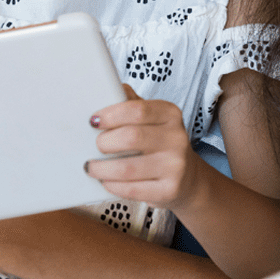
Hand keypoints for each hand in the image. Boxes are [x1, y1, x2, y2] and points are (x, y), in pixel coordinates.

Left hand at [84, 85, 202, 211]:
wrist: (187, 177)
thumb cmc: (160, 143)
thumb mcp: (152, 118)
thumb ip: (131, 103)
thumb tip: (107, 89)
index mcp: (170, 114)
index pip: (137, 110)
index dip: (111, 115)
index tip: (94, 121)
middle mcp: (176, 138)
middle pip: (131, 137)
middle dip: (105, 142)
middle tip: (96, 146)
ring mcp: (175, 166)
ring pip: (127, 168)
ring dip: (102, 168)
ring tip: (92, 167)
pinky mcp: (169, 190)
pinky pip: (132, 189)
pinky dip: (113, 185)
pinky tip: (106, 181)